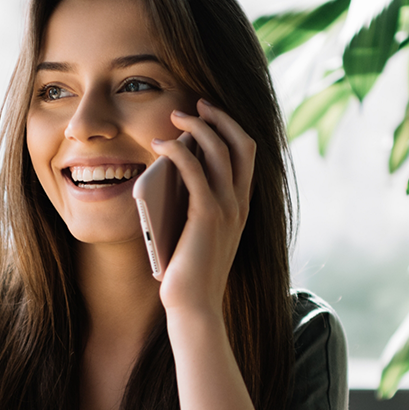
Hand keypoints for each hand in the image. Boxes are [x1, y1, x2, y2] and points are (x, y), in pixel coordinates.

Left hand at [150, 99, 255, 320]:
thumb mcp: (196, 230)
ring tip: (175, 117)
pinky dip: (178, 149)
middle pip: (241, 143)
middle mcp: (241, 203)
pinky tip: (160, 144)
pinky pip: (195, 169)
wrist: (194, 306)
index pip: (248, 154)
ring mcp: (228, 208)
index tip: (209, 112)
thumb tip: (173, 169)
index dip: (231, 127)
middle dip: (219, 117)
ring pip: (220, 150)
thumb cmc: (189, 273)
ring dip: (197, 125)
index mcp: (241, 206)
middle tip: (196, 104)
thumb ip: (194, 202)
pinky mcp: (207, 215)